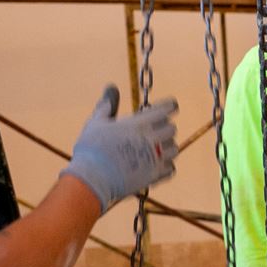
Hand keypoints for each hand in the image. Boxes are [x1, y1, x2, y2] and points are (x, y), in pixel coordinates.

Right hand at [62, 85, 178, 212]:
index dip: (170, 106)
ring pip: (175, 149)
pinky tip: (155, 164)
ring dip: (167, 146)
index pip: (166, 110)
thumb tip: (111, 87)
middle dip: (165, 126)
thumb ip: (107, 105)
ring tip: (155, 147)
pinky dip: (166, 165)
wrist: (92, 179)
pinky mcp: (154, 176)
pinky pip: (171, 169)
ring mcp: (155, 159)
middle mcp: (151, 140)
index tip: (170, 106)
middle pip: (172, 129)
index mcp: (139, 124)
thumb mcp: (96, 122)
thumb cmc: (91, 149)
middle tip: (154, 129)